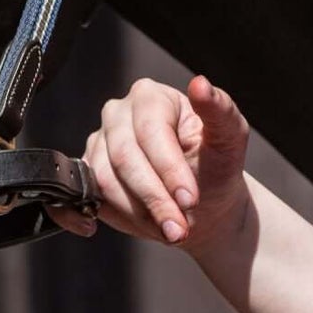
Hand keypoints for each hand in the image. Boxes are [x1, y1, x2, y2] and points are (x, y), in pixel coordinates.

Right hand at [53, 74, 249, 249]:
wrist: (201, 204)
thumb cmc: (216, 166)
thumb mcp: (229, 139)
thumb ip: (219, 111)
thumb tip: (200, 84)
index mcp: (150, 96)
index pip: (150, 130)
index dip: (169, 168)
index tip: (190, 199)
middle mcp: (117, 114)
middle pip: (124, 158)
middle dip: (155, 198)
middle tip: (179, 229)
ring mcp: (98, 143)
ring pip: (104, 182)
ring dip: (138, 214)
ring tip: (169, 229)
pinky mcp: (87, 172)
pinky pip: (83, 196)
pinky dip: (93, 215)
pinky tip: (112, 226)